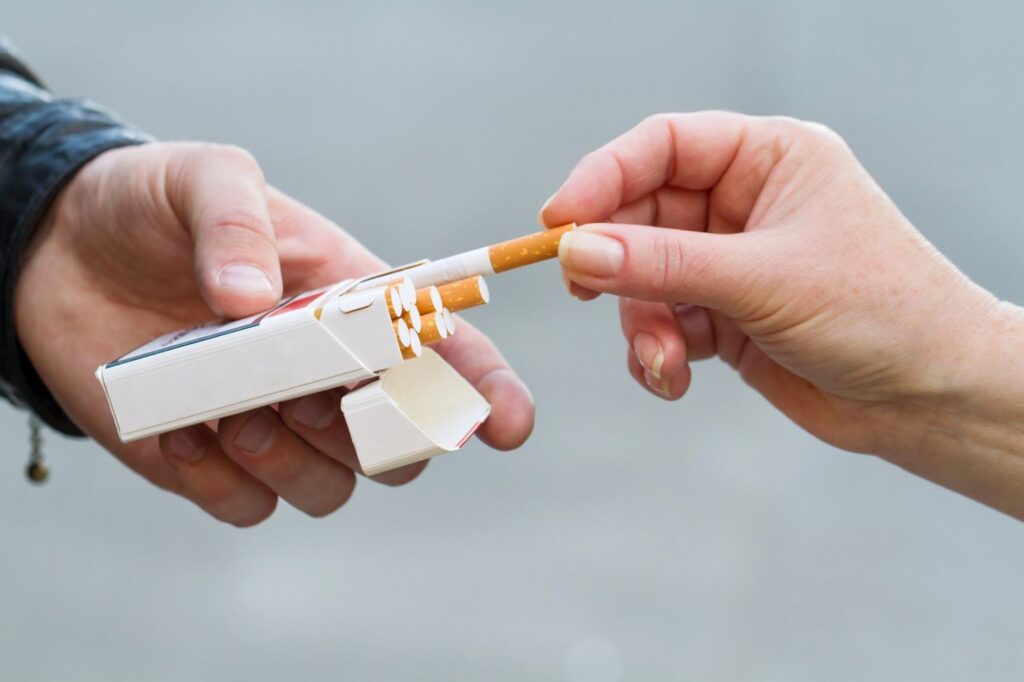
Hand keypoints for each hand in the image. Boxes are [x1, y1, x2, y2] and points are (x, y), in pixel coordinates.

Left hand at [15, 142, 533, 524]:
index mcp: (356, 305)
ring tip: (235, 410)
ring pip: (333, 487)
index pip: (447, 353)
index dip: (487, 392)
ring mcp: (277, 425)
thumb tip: (251, 305)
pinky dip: (222, 484)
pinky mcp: (214, 464)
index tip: (508, 425)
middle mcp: (330, 375)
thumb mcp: (201, 178)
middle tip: (310, 391)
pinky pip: (250, 508)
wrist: (64, 253)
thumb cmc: (156, 207)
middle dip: (374, 434)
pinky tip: (182, 431)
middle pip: (403, 445)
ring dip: (294, 460)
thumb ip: (235, 221)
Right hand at [541, 112, 1023, 517]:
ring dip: (642, 323)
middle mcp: (745, 203)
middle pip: (641, 216)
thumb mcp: (763, 279)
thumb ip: (662, 263)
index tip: (557, 221)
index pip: (663, 147)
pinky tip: (676, 378)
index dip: (602, 177)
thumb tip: (575, 250)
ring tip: (663, 360)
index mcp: (768, 158)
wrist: (929, 398)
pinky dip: (657, 352)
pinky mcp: (725, 316)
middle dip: (618, 265)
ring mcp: (732, 262)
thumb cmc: (878, 312)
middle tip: (588, 297)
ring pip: (644, 279)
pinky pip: (662, 323)